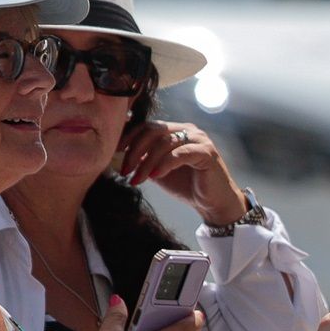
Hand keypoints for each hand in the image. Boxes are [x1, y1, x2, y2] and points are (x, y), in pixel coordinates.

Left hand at [117, 119, 247, 225]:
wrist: (213, 203)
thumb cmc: (187, 186)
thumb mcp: (158, 171)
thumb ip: (144, 160)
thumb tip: (119, 155)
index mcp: (176, 131)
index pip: (148, 126)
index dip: (130, 137)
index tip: (116, 152)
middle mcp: (188, 130)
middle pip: (154, 131)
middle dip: (135, 150)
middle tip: (125, 170)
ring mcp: (199, 139)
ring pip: (164, 143)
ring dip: (146, 162)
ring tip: (137, 179)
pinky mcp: (206, 152)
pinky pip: (180, 154)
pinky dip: (164, 164)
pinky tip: (155, 176)